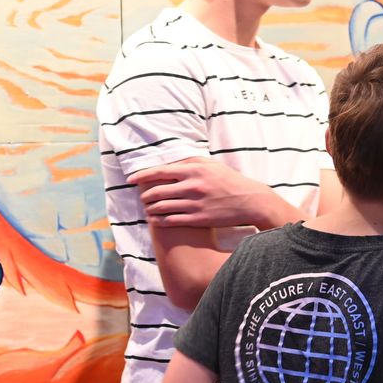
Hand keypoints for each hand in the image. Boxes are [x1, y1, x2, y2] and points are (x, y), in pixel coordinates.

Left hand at [129, 158, 280, 229]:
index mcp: (194, 170)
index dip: (141, 176)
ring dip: (150, 208)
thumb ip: (191, 162)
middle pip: (157, 191)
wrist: (250, 201)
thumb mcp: (213, 165)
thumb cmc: (231, 181)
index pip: (160, 172)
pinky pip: (170, 220)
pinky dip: (159, 220)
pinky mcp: (198, 219)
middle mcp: (192, 186)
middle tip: (143, 197)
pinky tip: (155, 219)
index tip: (131, 180)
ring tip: (148, 208)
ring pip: (161, 207)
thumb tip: (170, 163)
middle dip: (145, 195)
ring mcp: (194, 204)